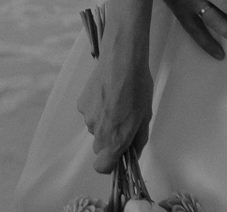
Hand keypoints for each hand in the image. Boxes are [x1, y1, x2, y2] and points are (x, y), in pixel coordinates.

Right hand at [77, 34, 152, 173]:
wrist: (121, 59)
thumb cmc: (138, 87)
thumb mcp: (145, 116)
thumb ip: (138, 140)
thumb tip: (133, 153)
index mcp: (115, 139)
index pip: (102, 167)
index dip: (111, 163)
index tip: (120, 153)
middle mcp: (97, 132)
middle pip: (100, 146)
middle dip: (111, 139)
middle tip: (124, 120)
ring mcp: (87, 117)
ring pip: (95, 127)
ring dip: (104, 120)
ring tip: (117, 100)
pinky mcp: (81, 103)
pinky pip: (89, 112)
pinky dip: (96, 107)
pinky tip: (107, 92)